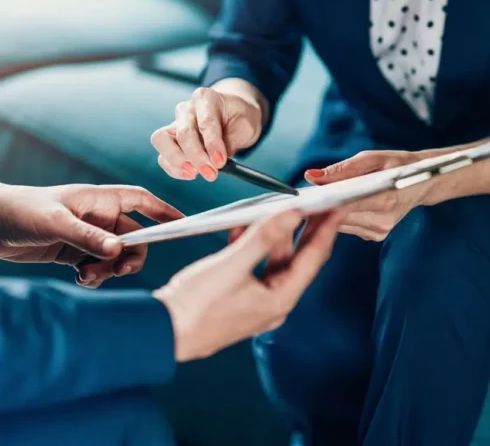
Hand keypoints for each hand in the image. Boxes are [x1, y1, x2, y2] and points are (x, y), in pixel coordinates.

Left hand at [0, 184, 182, 285]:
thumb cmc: (22, 211)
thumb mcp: (56, 223)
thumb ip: (88, 237)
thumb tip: (119, 251)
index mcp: (100, 200)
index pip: (141, 201)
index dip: (163, 210)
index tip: (181, 223)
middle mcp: (99, 218)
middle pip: (134, 237)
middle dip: (132, 255)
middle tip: (120, 269)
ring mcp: (89, 236)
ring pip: (117, 256)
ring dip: (109, 269)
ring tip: (88, 276)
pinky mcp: (76, 253)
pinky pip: (99, 266)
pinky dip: (96, 276)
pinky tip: (81, 278)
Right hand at [151, 83, 263, 181]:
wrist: (231, 115)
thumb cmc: (238, 118)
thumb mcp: (246, 126)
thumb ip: (232, 141)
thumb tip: (217, 161)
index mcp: (206, 99)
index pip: (206, 122)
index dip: (212, 144)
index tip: (220, 162)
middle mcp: (186, 109)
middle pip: (183, 133)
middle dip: (197, 156)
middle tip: (211, 173)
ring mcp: (174, 124)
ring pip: (162, 140)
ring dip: (177, 161)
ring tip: (194, 173)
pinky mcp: (169, 140)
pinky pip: (163, 155)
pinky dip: (174, 168)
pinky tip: (190, 174)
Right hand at [154, 210, 340, 361]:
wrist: (162, 331)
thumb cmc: (196, 305)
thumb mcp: (232, 265)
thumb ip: (263, 237)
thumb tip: (292, 214)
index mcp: (280, 298)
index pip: (314, 257)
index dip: (327, 229)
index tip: (337, 206)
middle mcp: (273, 301)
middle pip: (297, 258)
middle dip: (305, 229)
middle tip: (314, 202)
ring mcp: (256, 299)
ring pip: (273, 259)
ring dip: (272, 234)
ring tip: (274, 209)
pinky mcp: (239, 295)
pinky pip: (253, 265)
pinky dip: (251, 245)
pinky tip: (242, 228)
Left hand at [305, 150, 430, 240]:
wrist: (424, 181)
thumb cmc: (397, 165)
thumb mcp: (371, 158)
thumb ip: (341, 170)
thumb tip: (311, 176)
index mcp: (385, 199)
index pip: (344, 206)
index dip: (321, 203)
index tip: (303, 198)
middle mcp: (382, 220)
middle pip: (339, 218)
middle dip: (321, 208)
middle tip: (304, 198)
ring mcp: (379, 230)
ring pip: (340, 225)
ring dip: (327, 214)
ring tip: (316, 200)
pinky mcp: (376, 235)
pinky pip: (347, 227)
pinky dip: (338, 218)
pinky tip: (334, 208)